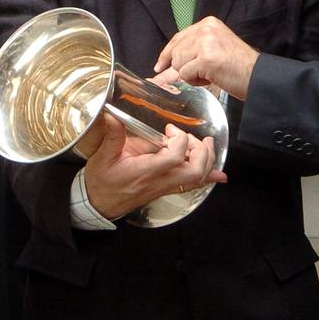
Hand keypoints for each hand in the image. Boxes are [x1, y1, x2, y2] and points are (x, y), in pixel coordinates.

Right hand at [82, 114, 225, 220]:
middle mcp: (159, 181)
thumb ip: (112, 136)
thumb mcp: (102, 156)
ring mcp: (165, 187)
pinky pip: (192, 186)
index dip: (179, 140)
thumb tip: (111, 115)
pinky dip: (207, 178)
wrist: (100, 205)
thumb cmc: (102, 182)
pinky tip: (218, 175)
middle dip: (201, 152)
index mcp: (145, 171)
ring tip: (205, 145)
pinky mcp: (167, 189)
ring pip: (197, 179)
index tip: (170, 129)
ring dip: (207, 161)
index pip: (174, 158)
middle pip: (194, 172)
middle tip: (195, 138)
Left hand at [154, 16, 257, 100]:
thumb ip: (192, 51)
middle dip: (184, 67)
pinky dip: (196, 81)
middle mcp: (206, 29)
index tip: (160, 65)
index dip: (166, 54)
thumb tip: (163, 67)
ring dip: (191, 75)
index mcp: (208, 23)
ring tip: (210, 73)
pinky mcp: (205, 58)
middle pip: (176, 52)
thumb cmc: (238, 67)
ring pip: (179, 64)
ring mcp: (205, 42)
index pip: (178, 38)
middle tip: (203, 73)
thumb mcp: (214, 49)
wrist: (256, 76)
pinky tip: (211, 78)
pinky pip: (185, 74)